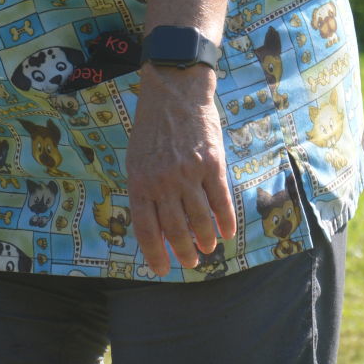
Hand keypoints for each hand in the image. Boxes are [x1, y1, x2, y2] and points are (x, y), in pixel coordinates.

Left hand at [125, 64, 236, 276]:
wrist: (175, 93)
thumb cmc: (152, 127)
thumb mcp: (136, 158)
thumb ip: (144, 189)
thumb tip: (154, 224)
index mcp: (140, 181)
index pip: (146, 229)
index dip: (155, 254)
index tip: (162, 270)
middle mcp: (163, 181)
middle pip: (175, 229)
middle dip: (183, 252)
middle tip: (191, 263)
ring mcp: (189, 173)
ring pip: (200, 219)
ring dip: (205, 240)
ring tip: (208, 249)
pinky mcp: (212, 164)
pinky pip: (221, 201)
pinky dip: (225, 221)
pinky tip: (227, 233)